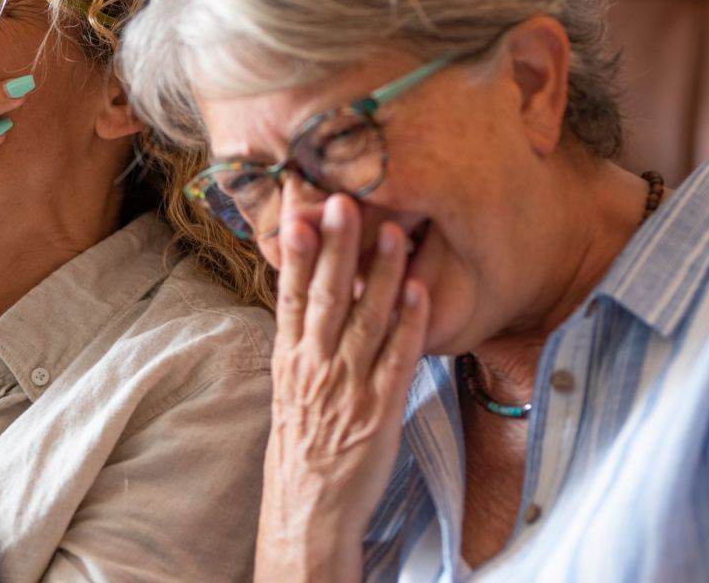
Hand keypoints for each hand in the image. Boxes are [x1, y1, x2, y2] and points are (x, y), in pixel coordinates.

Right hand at [256, 194, 429, 581]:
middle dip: (337, 246)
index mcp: (291, 356)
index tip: (301, 209)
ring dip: (381, 273)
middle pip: (327, 296)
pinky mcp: (381, 409)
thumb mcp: (289, 383)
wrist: (309, 507)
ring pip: (366, 319)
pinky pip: (397, 359)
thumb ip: (300, 335)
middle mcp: (316, 365)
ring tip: (393, 230)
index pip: (291, 293)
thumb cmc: (302, 441)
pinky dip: (408, 323)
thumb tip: (309, 286)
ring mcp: (349, 386)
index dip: (299, 251)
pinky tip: (419, 290)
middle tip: (343, 200)